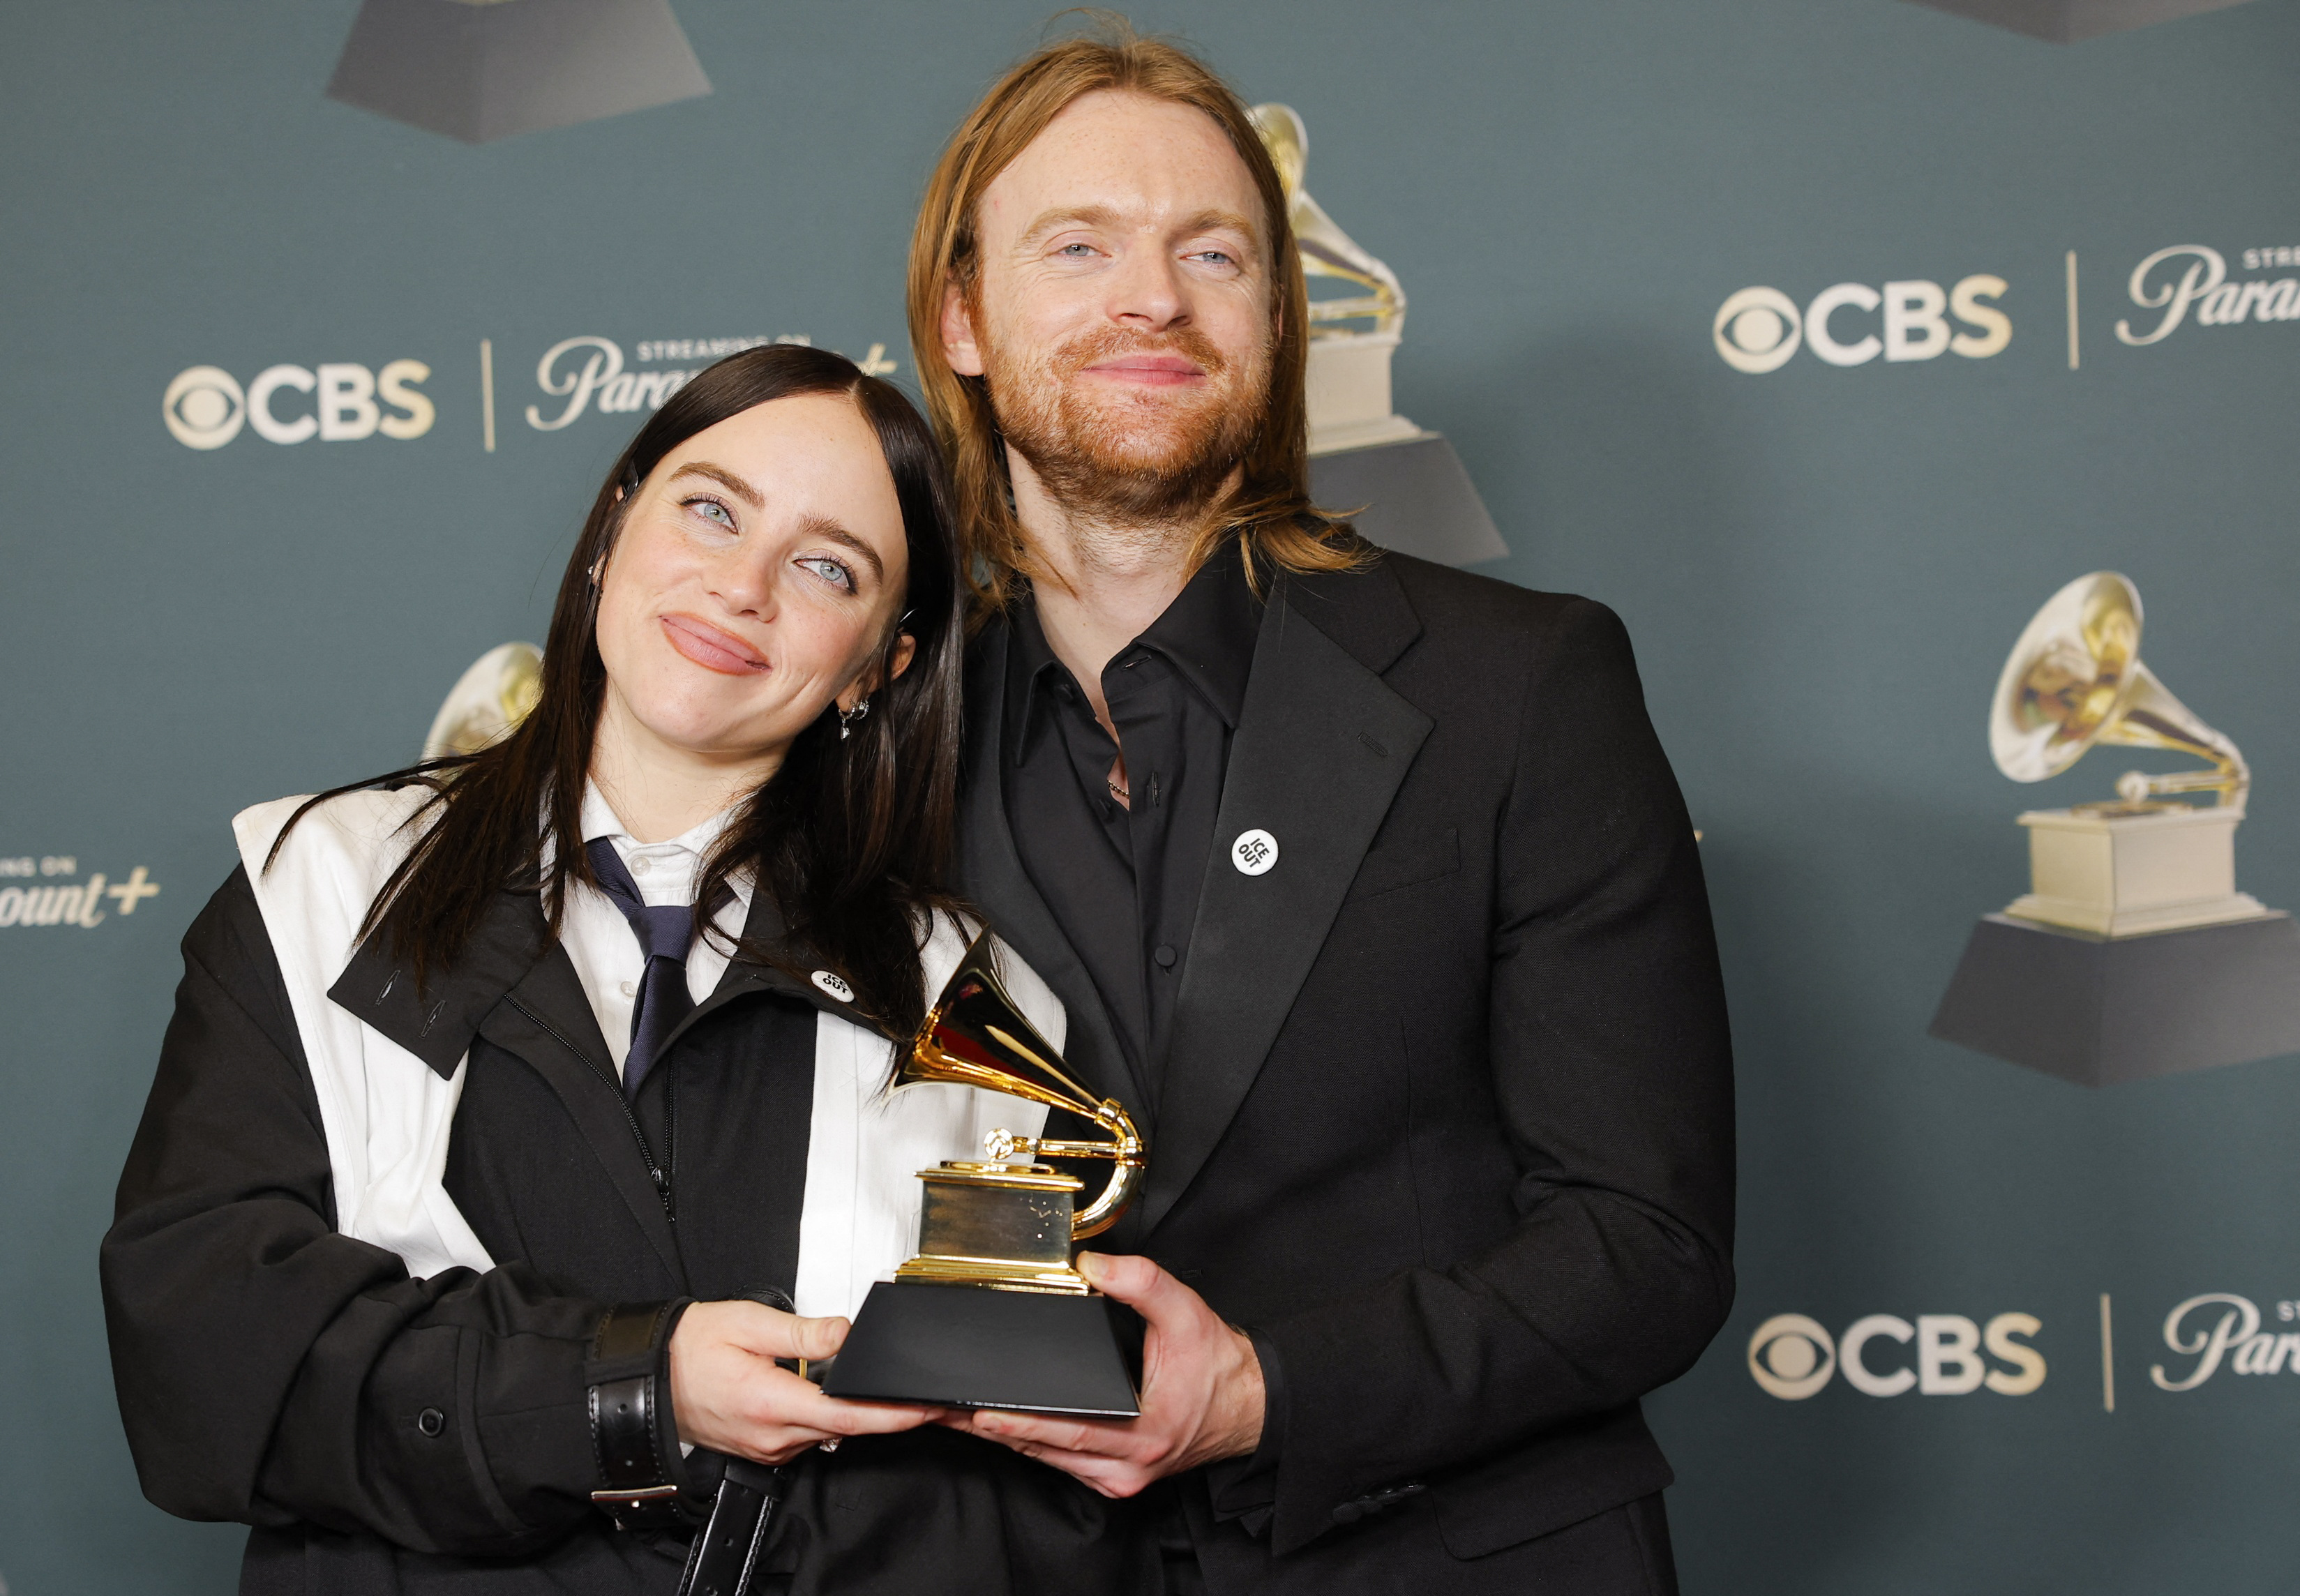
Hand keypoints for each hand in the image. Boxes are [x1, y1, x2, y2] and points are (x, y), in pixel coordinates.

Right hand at [669, 1299, 941, 1464]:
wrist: (650, 1376)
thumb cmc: (691, 1347)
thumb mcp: (749, 1324)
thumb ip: (804, 1333)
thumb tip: (846, 1333)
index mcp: (770, 1402)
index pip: (846, 1416)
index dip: (893, 1414)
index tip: (927, 1407)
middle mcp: (772, 1435)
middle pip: (846, 1429)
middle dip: (888, 1414)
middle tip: (925, 1397)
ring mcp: (768, 1447)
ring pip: (829, 1433)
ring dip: (856, 1414)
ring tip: (883, 1389)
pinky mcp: (765, 1448)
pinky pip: (809, 1435)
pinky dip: (829, 1417)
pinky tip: (835, 1394)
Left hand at [944, 1252, 1265, 1497]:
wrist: (1248, 1404)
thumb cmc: (1217, 1366)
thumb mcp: (1186, 1313)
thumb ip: (1142, 1282)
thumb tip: (1093, 1265)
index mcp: (1143, 1435)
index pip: (1068, 1432)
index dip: (1020, 1424)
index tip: (978, 1412)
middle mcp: (1126, 1468)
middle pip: (1043, 1450)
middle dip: (989, 1428)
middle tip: (943, 1408)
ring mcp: (1118, 1479)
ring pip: (1046, 1461)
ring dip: (1001, 1437)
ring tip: (955, 1414)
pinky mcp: (1113, 1479)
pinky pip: (1059, 1463)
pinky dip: (1028, 1443)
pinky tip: (997, 1424)